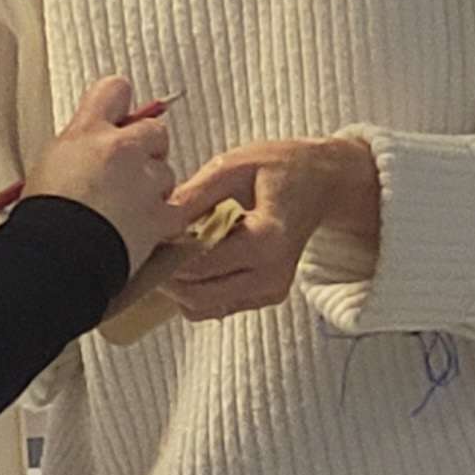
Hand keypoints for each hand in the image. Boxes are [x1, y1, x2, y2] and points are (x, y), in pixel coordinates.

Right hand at [25, 76, 180, 272]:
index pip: (115, 90)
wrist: (54, 258)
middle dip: (146, 149)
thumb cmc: (42, 218)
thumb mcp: (48, 163)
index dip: (119, 105)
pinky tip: (142, 229)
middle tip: (128, 171)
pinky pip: (174, 209)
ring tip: (128, 209)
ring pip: (166, 172)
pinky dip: (163, 219)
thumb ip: (78, 145)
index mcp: (88, 132)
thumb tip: (91, 145)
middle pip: (154, 130)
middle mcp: (121, 149)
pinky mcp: (160, 215)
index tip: (119, 119)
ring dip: (154, 187)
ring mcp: (144, 182)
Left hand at [161, 138, 380, 322]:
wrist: (324, 184)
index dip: (166, 252)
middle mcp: (273, 274)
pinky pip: (216, 307)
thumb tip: (158, 217)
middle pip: (196, 295)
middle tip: (153, 245)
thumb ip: (196, 193)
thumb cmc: (282, 168)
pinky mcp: (267, 296)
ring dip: (179, 286)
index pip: (199, 264)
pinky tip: (196, 259)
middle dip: (167, 275)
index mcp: (267, 240)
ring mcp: (272, 290)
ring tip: (175, 250)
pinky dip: (197, 289)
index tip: (150, 233)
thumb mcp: (235, 166)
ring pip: (202, 309)